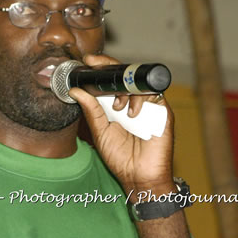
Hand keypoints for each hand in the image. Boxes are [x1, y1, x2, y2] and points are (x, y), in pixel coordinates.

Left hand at [69, 54, 174, 198]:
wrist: (138, 177)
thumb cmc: (121, 157)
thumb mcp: (100, 131)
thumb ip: (91, 110)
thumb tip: (75, 90)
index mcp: (118, 104)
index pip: (112, 78)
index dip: (102, 67)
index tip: (87, 61)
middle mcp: (135, 102)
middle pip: (127, 75)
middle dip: (111, 67)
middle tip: (97, 65)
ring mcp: (149, 106)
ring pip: (140, 82)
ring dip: (125, 88)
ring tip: (117, 106)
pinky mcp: (162, 113)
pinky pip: (155, 96)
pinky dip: (140, 101)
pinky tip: (132, 114)